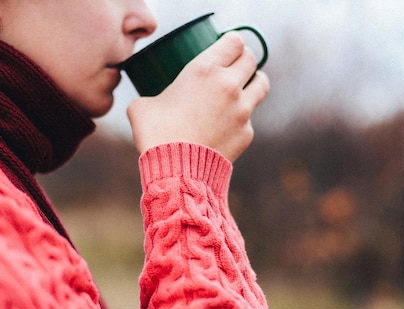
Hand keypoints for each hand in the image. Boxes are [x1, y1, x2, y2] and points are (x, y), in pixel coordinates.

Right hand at [127, 32, 269, 162]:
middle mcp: (228, 85)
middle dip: (243, 60)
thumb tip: (148, 103)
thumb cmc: (156, 135)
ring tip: (243, 89)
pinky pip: (249, 118)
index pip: (234, 41)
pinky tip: (226, 126)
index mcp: (204, 70)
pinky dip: (241, 119)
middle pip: (251, 59)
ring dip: (253, 82)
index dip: (231, 43)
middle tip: (233, 67)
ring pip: (262, 84)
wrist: (176, 171)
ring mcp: (242, 110)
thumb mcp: (142, 107)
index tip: (225, 49)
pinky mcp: (247, 132)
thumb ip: (151, 96)